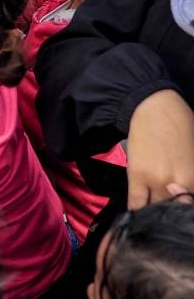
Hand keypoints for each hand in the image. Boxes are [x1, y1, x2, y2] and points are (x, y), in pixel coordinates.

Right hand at [126, 90, 193, 209]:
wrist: (156, 108)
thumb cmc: (183, 127)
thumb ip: (191, 180)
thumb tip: (184, 196)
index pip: (189, 207)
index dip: (184, 209)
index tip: (180, 208)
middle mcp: (181, 184)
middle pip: (175, 210)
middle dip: (172, 211)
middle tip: (168, 209)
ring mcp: (158, 181)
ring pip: (156, 210)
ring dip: (155, 212)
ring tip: (154, 211)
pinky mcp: (137, 176)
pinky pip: (136, 203)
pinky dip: (137, 212)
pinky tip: (138, 215)